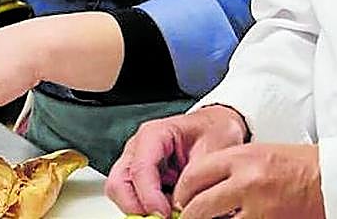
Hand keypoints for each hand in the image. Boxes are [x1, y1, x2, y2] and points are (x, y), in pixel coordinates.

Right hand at [106, 105, 248, 216]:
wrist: (218, 127)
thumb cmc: (213, 132)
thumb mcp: (212, 151)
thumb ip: (193, 178)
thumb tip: (181, 206)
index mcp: (153, 134)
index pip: (139, 169)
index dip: (149, 197)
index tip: (164, 214)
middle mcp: (138, 149)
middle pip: (119, 184)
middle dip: (137, 207)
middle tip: (162, 218)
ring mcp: (136, 164)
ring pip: (122, 195)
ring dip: (143, 209)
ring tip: (173, 211)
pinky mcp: (141, 180)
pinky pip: (135, 200)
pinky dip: (150, 209)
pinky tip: (172, 208)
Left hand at [173, 143, 322, 218]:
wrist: (334, 180)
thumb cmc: (300, 166)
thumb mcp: (260, 154)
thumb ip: (229, 168)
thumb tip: (201, 187)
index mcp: (242, 158)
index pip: (194, 176)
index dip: (182, 191)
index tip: (181, 199)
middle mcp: (247, 182)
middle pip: (198, 205)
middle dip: (189, 215)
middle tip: (187, 217)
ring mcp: (259, 209)